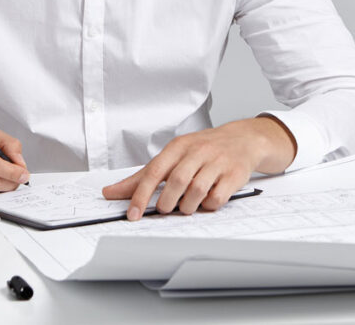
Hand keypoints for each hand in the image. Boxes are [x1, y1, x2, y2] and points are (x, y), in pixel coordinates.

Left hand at [102, 116, 295, 219]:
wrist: (243, 139)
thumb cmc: (204, 149)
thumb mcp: (173, 156)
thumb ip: (143, 176)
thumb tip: (110, 192)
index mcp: (178, 147)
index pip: (154, 172)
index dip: (141, 195)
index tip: (132, 215)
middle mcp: (198, 152)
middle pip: (176, 182)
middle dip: (167, 203)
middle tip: (164, 210)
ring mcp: (218, 163)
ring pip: (197, 191)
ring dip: (187, 206)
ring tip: (185, 207)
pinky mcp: (234, 175)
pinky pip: (217, 198)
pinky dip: (208, 206)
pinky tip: (206, 202)